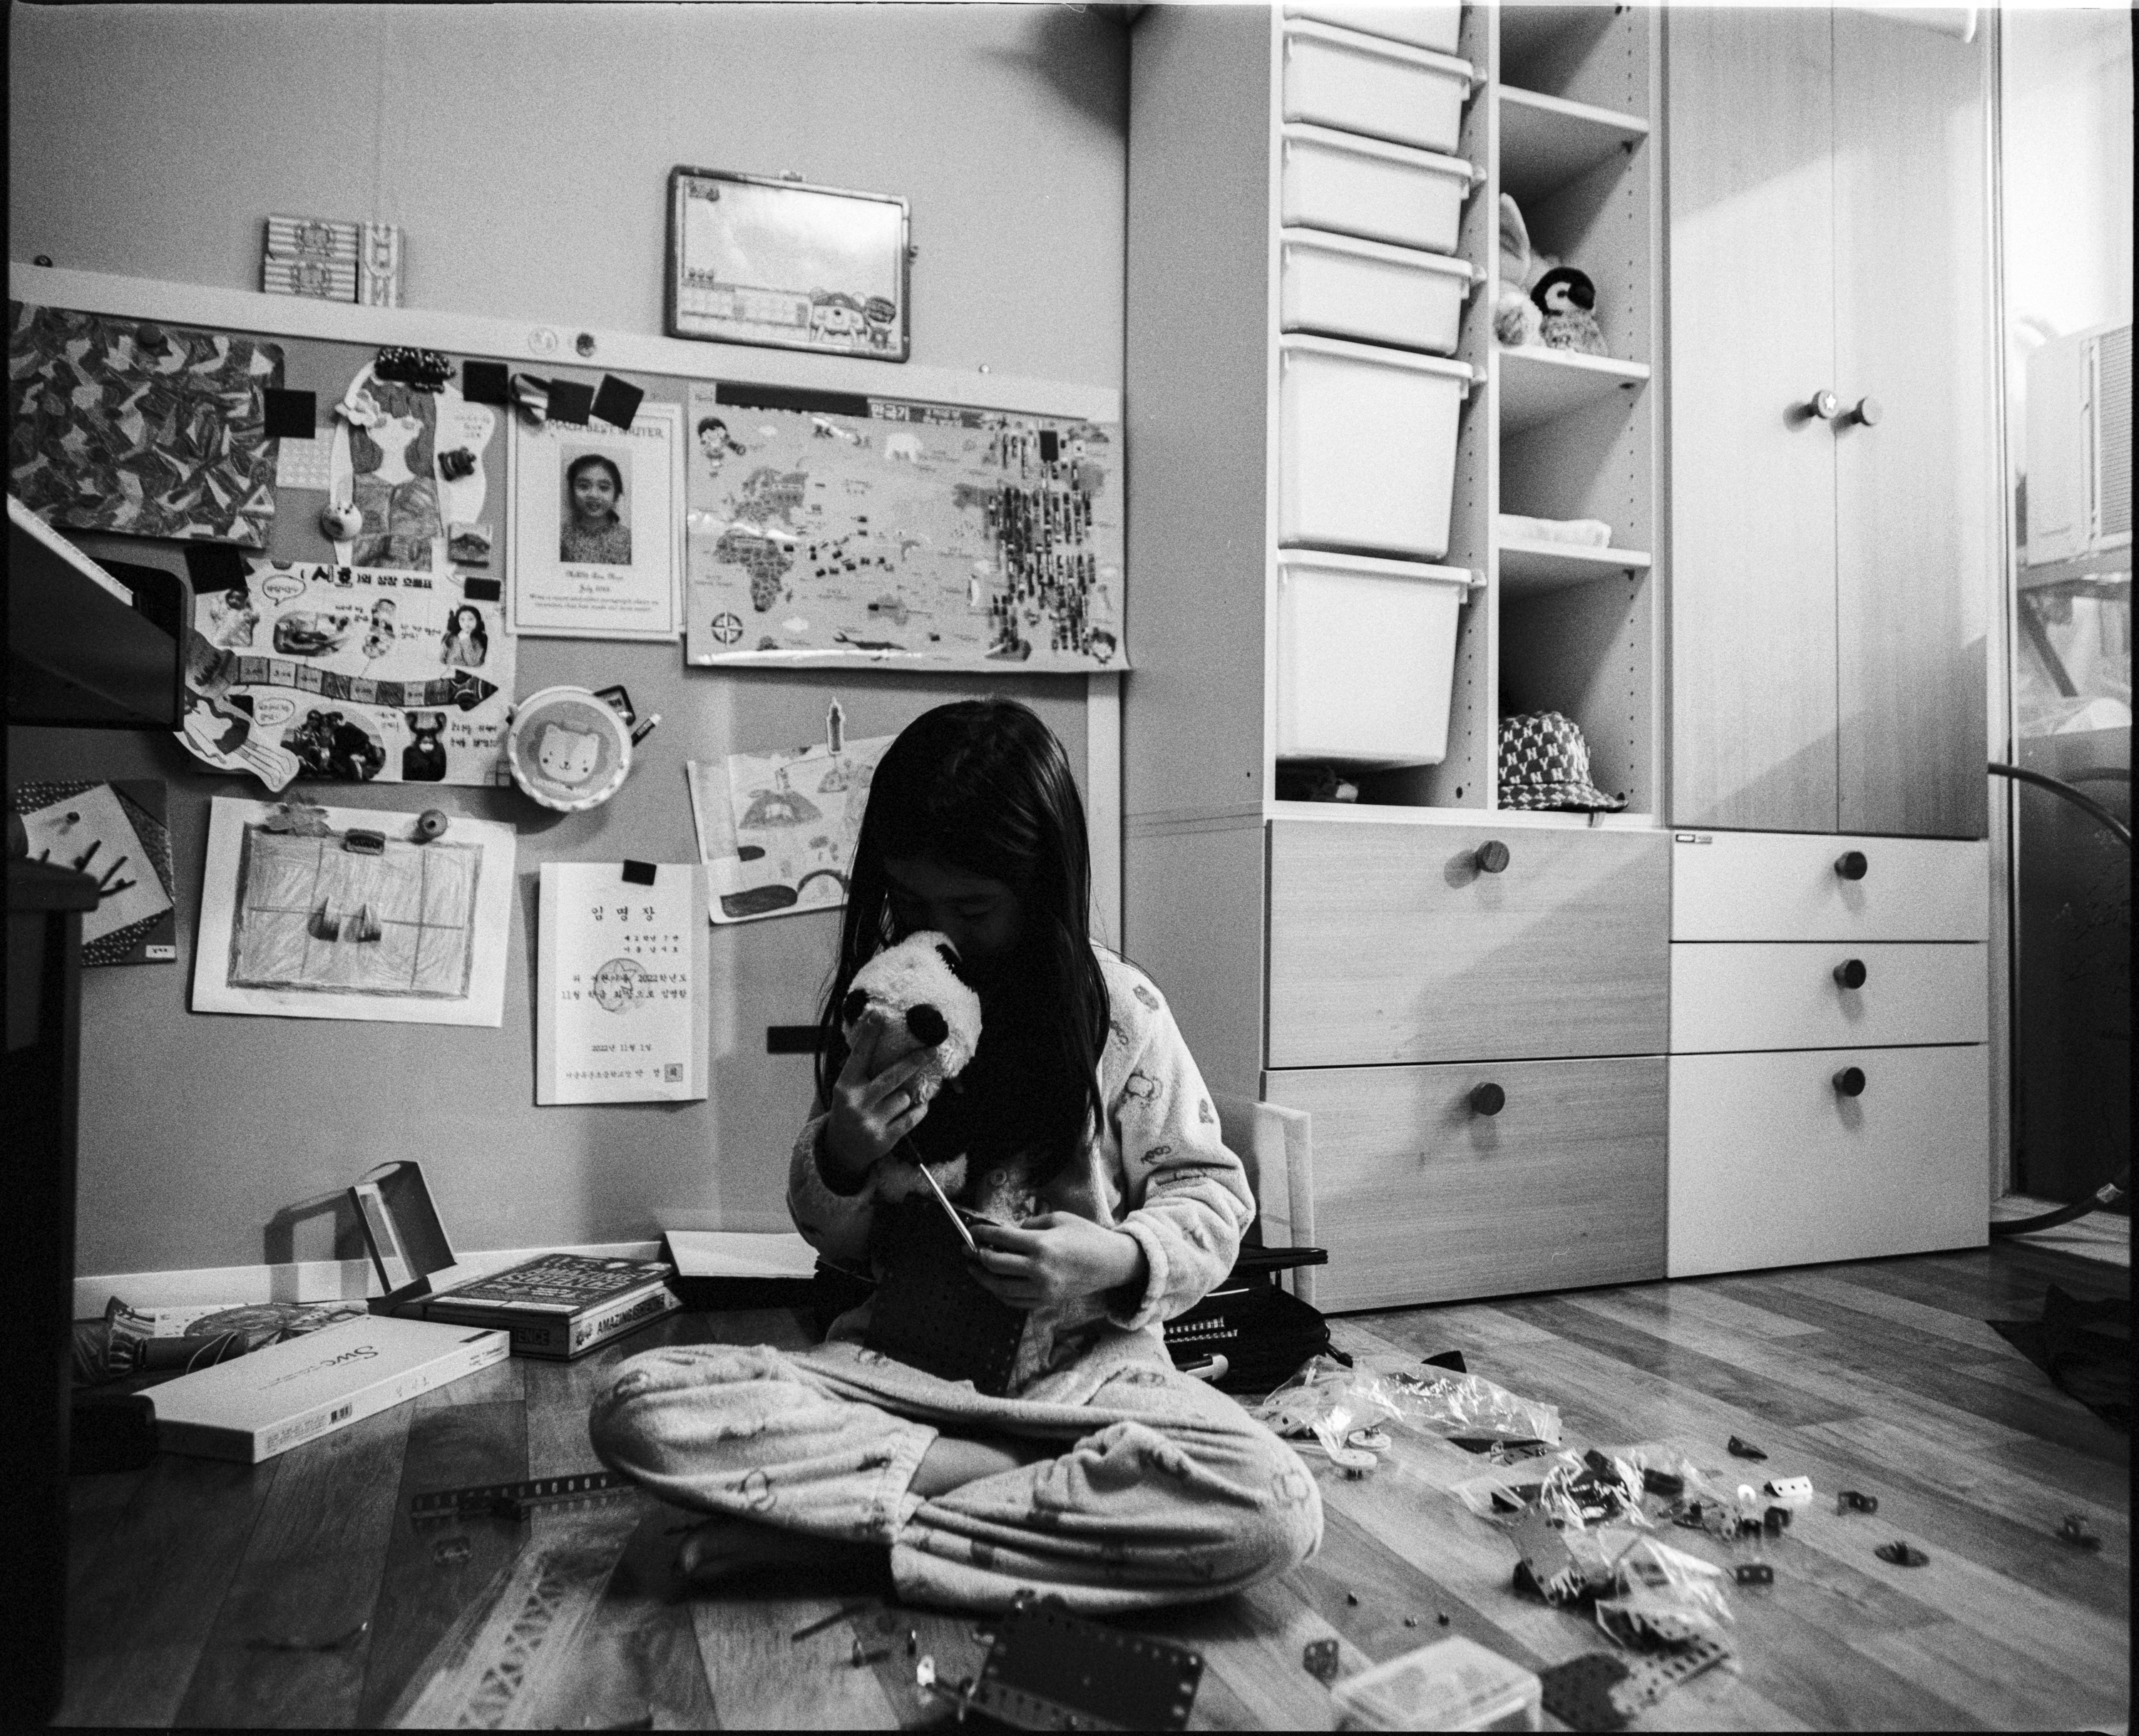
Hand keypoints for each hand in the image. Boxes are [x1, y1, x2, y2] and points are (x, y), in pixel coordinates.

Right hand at [821, 1010, 935, 1186]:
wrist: (841, 1150)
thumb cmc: (849, 1110)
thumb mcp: (846, 1089)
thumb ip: (859, 1069)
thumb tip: (874, 1036)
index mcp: (845, 1087)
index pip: (859, 1056)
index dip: (870, 1035)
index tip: (879, 1015)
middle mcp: (857, 1104)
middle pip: (891, 1078)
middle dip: (913, 1063)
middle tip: (931, 1050)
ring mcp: (871, 1123)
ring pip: (904, 1098)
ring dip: (905, 1097)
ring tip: (892, 1103)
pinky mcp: (885, 1139)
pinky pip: (912, 1117)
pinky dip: (918, 1110)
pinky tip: (916, 1107)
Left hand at [966, 1213, 1146, 1310]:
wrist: (1111, 1263)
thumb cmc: (1087, 1235)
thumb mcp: (1059, 1219)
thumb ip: (1030, 1225)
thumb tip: (1008, 1233)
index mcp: (1042, 1245)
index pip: (1001, 1239)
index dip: (982, 1234)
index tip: (972, 1230)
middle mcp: (1039, 1269)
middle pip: (996, 1264)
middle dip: (977, 1255)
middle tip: (967, 1248)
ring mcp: (1043, 1289)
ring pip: (1001, 1287)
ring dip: (983, 1277)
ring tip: (974, 1268)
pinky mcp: (1047, 1301)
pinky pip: (1015, 1301)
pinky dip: (1000, 1292)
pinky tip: (994, 1283)